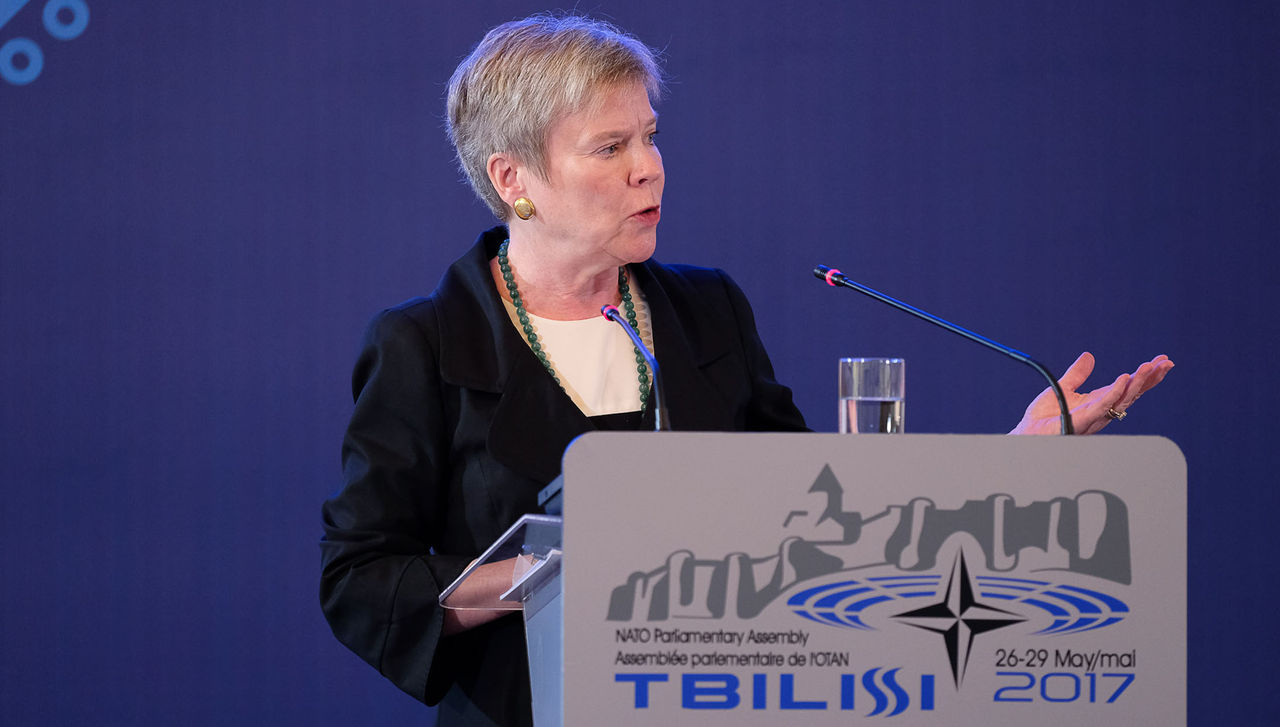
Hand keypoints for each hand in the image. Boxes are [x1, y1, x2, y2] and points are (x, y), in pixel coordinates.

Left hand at [1010, 352, 1173, 434]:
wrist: (1027, 434)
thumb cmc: (1044, 417)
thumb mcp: (1063, 388)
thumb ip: (1077, 374)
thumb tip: (1089, 355)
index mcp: (1099, 402)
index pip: (1128, 387)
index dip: (1145, 376)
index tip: (1161, 362)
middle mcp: (1102, 410)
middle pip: (1132, 393)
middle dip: (1150, 379)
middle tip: (1166, 363)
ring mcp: (1094, 416)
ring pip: (1122, 399)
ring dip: (1138, 382)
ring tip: (1150, 367)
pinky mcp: (1082, 419)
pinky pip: (1102, 405)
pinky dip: (1115, 391)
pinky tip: (1124, 378)